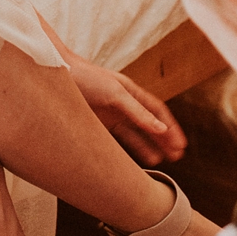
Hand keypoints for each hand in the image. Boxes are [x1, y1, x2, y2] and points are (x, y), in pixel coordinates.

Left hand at [62, 51, 186, 165]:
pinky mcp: (95, 125)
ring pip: (134, 134)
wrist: (55, 74)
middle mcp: (122, 104)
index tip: (181, 145)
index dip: (171, 127)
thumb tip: (161, 129)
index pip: (157, 111)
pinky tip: (133, 161)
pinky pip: (116, 140)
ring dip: (148, 146)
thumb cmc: (86, 77)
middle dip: (164, 139)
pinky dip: (127, 149)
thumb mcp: (115, 93)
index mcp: (131, 92)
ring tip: (161, 161)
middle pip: (149, 124)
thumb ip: (137, 112)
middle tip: (177, 157)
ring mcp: (109, 115)